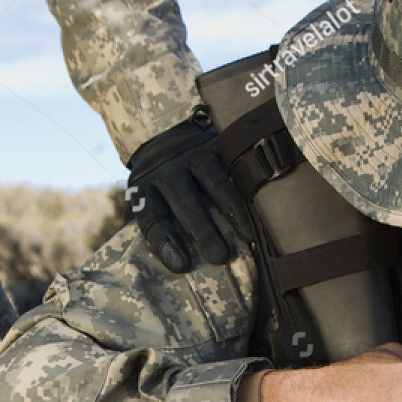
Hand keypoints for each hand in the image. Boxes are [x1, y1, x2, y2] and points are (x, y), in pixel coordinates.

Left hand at [127, 108, 253, 272]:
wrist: (165, 135)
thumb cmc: (158, 186)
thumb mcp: (143, 201)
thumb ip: (149, 227)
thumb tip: (152, 265)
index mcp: (143, 187)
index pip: (152, 217)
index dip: (165, 242)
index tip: (182, 267)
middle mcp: (166, 168)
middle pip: (184, 201)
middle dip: (202, 230)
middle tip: (219, 258)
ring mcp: (192, 154)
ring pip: (212, 181)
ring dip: (231, 211)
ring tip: (246, 238)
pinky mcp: (213, 145)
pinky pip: (232, 169)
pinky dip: (246, 193)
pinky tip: (258, 210)